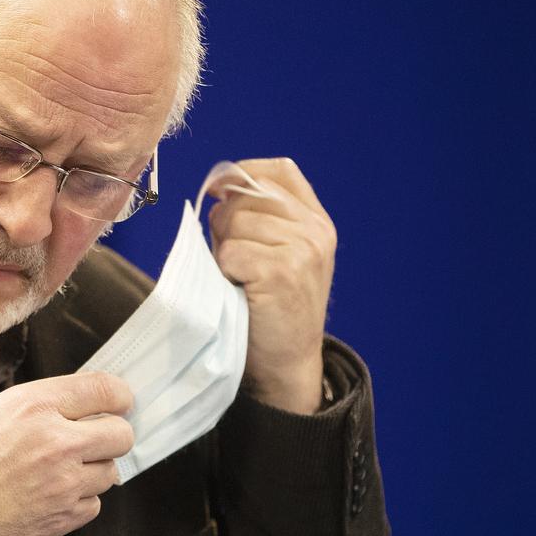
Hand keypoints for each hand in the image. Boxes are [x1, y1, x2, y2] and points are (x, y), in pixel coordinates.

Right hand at [0, 372, 133, 535]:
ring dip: (94, 469)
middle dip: (112, 434)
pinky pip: (93, 505)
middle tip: (97, 437)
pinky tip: (55, 494)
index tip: (119, 401)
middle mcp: (56, 442)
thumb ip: (36, 405)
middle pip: (120, 434)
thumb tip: (70, 403)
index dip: (118, 395)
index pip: (104, 389)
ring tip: (63, 469)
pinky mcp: (61, 518)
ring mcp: (62, 484)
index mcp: (36, 406)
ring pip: (110, 472)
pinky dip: (80, 500)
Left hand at [208, 158, 336, 413]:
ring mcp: (302, 249)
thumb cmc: (270, 308)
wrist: (286, 364)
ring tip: (239, 278)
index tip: (220, 192)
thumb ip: (259, 218)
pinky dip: (224, 271)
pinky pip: (230, 252)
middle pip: (246, 195)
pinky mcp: (282, 271)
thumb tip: (219, 188)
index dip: (241, 174)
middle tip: (234, 260)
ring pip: (234, 223)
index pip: (278, 171)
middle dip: (226, 222)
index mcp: (316, 220)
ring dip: (224, 250)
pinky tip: (239, 290)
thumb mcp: (279, 254)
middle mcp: (315, 230)